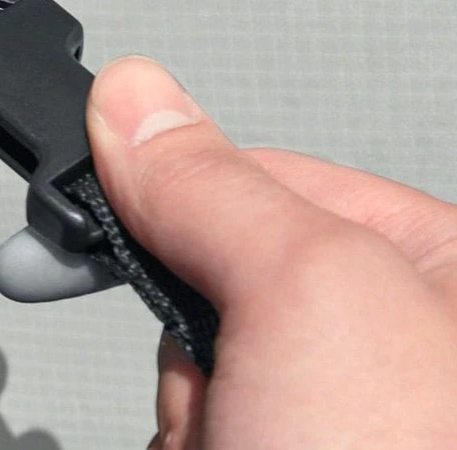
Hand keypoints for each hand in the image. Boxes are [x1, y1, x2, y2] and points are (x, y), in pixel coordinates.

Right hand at [87, 57, 456, 447]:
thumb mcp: (306, 294)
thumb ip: (215, 187)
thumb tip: (133, 100)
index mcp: (437, 264)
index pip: (266, 175)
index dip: (179, 183)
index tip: (93, 181)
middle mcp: (386, 333)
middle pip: (215, 272)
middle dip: (193, 325)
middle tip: (218, 370)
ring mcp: (325, 401)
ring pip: (193, 355)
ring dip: (191, 404)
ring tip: (241, 443)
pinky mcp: (268, 442)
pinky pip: (189, 418)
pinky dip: (187, 441)